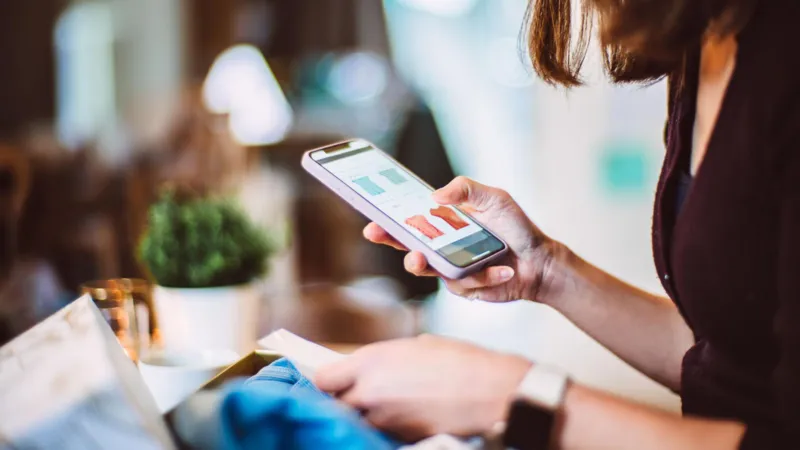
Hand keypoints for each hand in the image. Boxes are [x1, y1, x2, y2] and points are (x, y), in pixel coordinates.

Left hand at [314, 335, 531, 440]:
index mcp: (370, 361)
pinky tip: (407, 417)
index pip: (323, 379)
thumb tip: (371, 371)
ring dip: (366, 417)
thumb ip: (384, 361)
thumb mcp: (416, 346)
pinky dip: (388, 428)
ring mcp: (384, 420)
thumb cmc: (461, 362)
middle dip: (345, 402)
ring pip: (358, 423)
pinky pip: (382, 434)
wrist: (493, 392)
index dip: (328, 382)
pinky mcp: (400, 439)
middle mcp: (369, 392)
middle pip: (336, 406)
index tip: (336, 382)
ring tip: (392, 406)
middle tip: (363, 397)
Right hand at [365, 176, 560, 302]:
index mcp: (444, 223)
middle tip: (378, 233)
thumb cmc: (516, 227)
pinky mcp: (464, 288)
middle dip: (389, 239)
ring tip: (418, 257)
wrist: (540, 262)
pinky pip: (461, 283)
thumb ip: (466, 189)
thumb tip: (435, 196)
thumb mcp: (495, 198)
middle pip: (406, 244)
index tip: (372, 215)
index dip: (388, 218)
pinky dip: (484, 275)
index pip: (409, 219)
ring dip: (420, 263)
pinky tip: (504, 270)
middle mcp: (441, 246)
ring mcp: (449, 269)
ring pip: (426, 268)